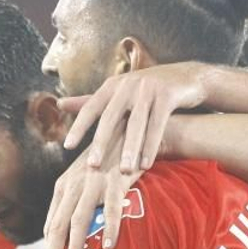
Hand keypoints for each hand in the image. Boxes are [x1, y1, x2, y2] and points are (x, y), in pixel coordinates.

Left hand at [42, 138, 142, 248]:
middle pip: (58, 223)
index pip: (51, 222)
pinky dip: (109, 229)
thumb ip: (73, 200)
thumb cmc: (107, 160)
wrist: (131, 131)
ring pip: (79, 219)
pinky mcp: (116, 180)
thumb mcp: (84, 177)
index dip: (48, 246)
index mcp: (64, 185)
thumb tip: (65, 229)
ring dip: (75, 245)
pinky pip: (111, 209)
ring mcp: (94, 182)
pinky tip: (109, 246)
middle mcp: (74, 184)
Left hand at [58, 62, 211, 173]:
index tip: (67, 146)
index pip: (91, 107)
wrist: (188, 77)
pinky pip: (158, 124)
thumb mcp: (119, 91)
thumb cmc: (148, 90)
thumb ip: (90, 100)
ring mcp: (148, 88)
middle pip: (111, 117)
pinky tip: (146, 164)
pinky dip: (151, 145)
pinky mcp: (167, 95)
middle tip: (93, 165)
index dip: (79, 127)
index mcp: (113, 85)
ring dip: (130, 149)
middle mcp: (128, 84)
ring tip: (124, 171)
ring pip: (136, 123)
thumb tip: (59, 104)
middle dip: (102, 142)